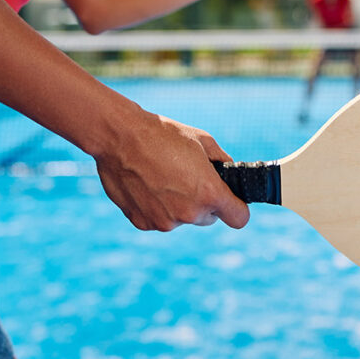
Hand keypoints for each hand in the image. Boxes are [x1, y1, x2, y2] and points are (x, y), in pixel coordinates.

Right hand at [94, 110, 249, 231]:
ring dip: (178, 204)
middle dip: (204, 202)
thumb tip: (229, 171)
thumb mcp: (203, 140)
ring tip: (163, 176)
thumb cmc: (163, 135)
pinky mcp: (143, 223)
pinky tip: (147, 184)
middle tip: (188, 178)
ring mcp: (164, 221)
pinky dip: (157, 207)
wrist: (120, 137)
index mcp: (209, 193)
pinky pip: (159, 219)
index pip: (239, 218)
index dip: (237, 209)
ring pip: (182, 218)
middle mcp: (188, 213)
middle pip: (208, 217)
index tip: (231, 201)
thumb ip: (222, 160)